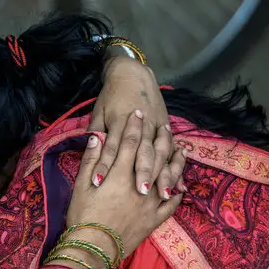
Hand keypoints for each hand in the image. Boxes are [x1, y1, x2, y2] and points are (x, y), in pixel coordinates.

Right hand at [67, 110, 186, 256]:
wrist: (93, 250)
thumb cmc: (82, 216)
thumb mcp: (81, 186)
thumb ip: (91, 160)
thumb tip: (98, 137)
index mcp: (120, 174)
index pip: (129, 142)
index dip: (134, 126)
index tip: (137, 113)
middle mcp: (140, 185)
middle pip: (154, 155)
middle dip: (160, 138)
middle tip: (164, 125)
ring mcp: (151, 203)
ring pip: (168, 176)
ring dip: (176, 160)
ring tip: (182, 149)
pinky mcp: (155, 220)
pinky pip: (171, 204)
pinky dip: (177, 192)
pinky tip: (180, 185)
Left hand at [89, 57, 172, 196]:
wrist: (132, 74)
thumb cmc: (112, 96)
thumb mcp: (99, 110)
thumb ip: (95, 130)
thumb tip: (89, 148)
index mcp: (119, 121)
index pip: (111, 147)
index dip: (105, 165)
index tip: (100, 182)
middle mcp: (141, 126)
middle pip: (142, 153)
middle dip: (142, 173)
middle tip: (140, 193)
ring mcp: (156, 127)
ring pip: (161, 153)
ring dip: (163, 174)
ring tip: (163, 194)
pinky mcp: (166, 128)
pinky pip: (172, 151)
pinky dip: (176, 169)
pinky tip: (180, 185)